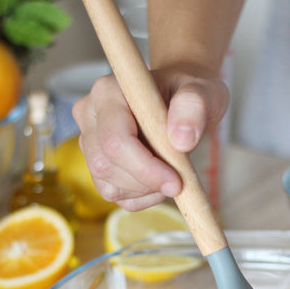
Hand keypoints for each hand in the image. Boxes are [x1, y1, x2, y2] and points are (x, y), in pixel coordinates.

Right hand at [72, 64, 228, 210]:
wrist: (179, 99)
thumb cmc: (186, 91)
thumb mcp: (200, 91)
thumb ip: (193, 107)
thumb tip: (181, 140)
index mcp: (108, 91)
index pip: (115, 140)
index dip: (144, 167)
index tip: (176, 182)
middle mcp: (90, 114)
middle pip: (106, 165)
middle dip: (147, 182)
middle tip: (180, 181)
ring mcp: (89, 141)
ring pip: (108, 185)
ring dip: (146, 190)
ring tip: (172, 172)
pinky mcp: (96, 164)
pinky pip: (114, 194)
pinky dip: (142, 197)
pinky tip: (160, 181)